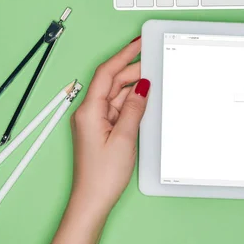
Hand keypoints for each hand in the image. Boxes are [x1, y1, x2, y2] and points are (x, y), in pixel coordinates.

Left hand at [68, 37, 148, 212]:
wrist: (92, 200)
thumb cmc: (102, 175)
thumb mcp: (124, 138)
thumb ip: (134, 109)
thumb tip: (142, 87)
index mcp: (89, 111)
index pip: (106, 73)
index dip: (123, 55)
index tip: (138, 44)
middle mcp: (89, 113)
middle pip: (111, 81)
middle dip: (132, 69)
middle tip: (153, 59)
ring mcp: (95, 121)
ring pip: (116, 94)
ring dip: (133, 85)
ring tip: (153, 76)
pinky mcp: (102, 129)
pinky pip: (118, 107)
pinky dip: (132, 101)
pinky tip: (144, 98)